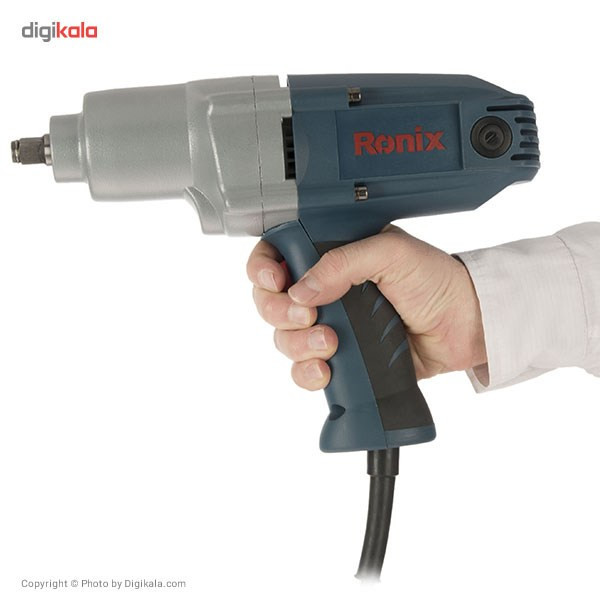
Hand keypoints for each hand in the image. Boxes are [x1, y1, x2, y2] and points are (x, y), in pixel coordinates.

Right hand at [246, 225, 485, 390]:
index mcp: (332, 255)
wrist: (465, 326)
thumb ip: (343, 262)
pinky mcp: (340, 358)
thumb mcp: (391, 253)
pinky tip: (326, 369)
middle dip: (279, 311)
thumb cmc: (436, 281)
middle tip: (308, 316)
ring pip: (284, 338)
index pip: (278, 255)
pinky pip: (304, 370)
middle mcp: (324, 290)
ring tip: (331, 344)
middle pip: (272, 301)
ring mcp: (330, 326)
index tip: (274, 281)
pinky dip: (307, 373)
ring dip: (298, 344)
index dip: (264, 268)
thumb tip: (301, 290)